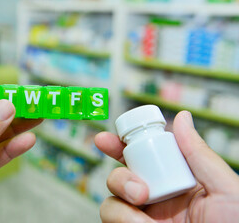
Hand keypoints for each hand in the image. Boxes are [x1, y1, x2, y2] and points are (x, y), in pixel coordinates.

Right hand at [95, 111, 238, 222]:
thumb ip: (198, 153)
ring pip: (111, 202)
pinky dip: (124, 222)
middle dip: (120, 177)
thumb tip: (182, 118)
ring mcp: (143, 219)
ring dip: (123, 207)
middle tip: (140, 191)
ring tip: (145, 219)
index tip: (105, 139)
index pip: (143, 156)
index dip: (120, 145)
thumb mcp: (225, 189)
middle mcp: (156, 198)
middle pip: (119, 176)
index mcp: (176, 181)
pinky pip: (112, 222)